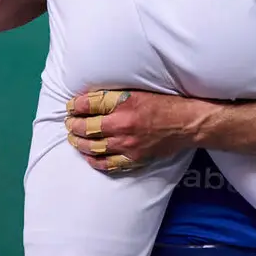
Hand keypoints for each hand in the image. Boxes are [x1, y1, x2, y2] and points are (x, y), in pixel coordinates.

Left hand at [64, 89, 209, 172]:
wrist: (186, 124)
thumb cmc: (164, 104)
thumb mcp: (138, 91)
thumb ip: (115, 95)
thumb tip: (90, 97)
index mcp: (123, 104)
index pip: (89, 104)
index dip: (75, 105)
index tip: (70, 106)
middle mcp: (122, 125)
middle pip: (87, 127)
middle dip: (73, 125)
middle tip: (69, 122)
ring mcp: (127, 144)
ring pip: (93, 146)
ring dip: (79, 143)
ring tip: (73, 138)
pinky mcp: (134, 158)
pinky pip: (108, 163)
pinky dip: (94, 161)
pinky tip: (88, 156)